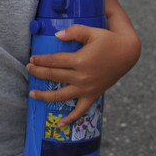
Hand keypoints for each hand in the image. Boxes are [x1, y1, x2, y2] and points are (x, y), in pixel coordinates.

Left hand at [26, 0, 140, 125]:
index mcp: (80, 60)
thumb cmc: (108, 40)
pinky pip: (80, 111)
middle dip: (39, 72)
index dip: (41, 60)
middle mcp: (82, 77)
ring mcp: (87, 88)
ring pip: (61, 96)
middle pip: (54, 76)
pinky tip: (59, 124)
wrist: (127, 53)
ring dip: (45, 95)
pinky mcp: (93, 95)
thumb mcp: (91, 32)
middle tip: (28, 69)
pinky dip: (70, 119)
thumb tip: (56, 35)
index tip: (31, 58)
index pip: (54, 61)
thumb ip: (74, 32)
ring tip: (32, 93)